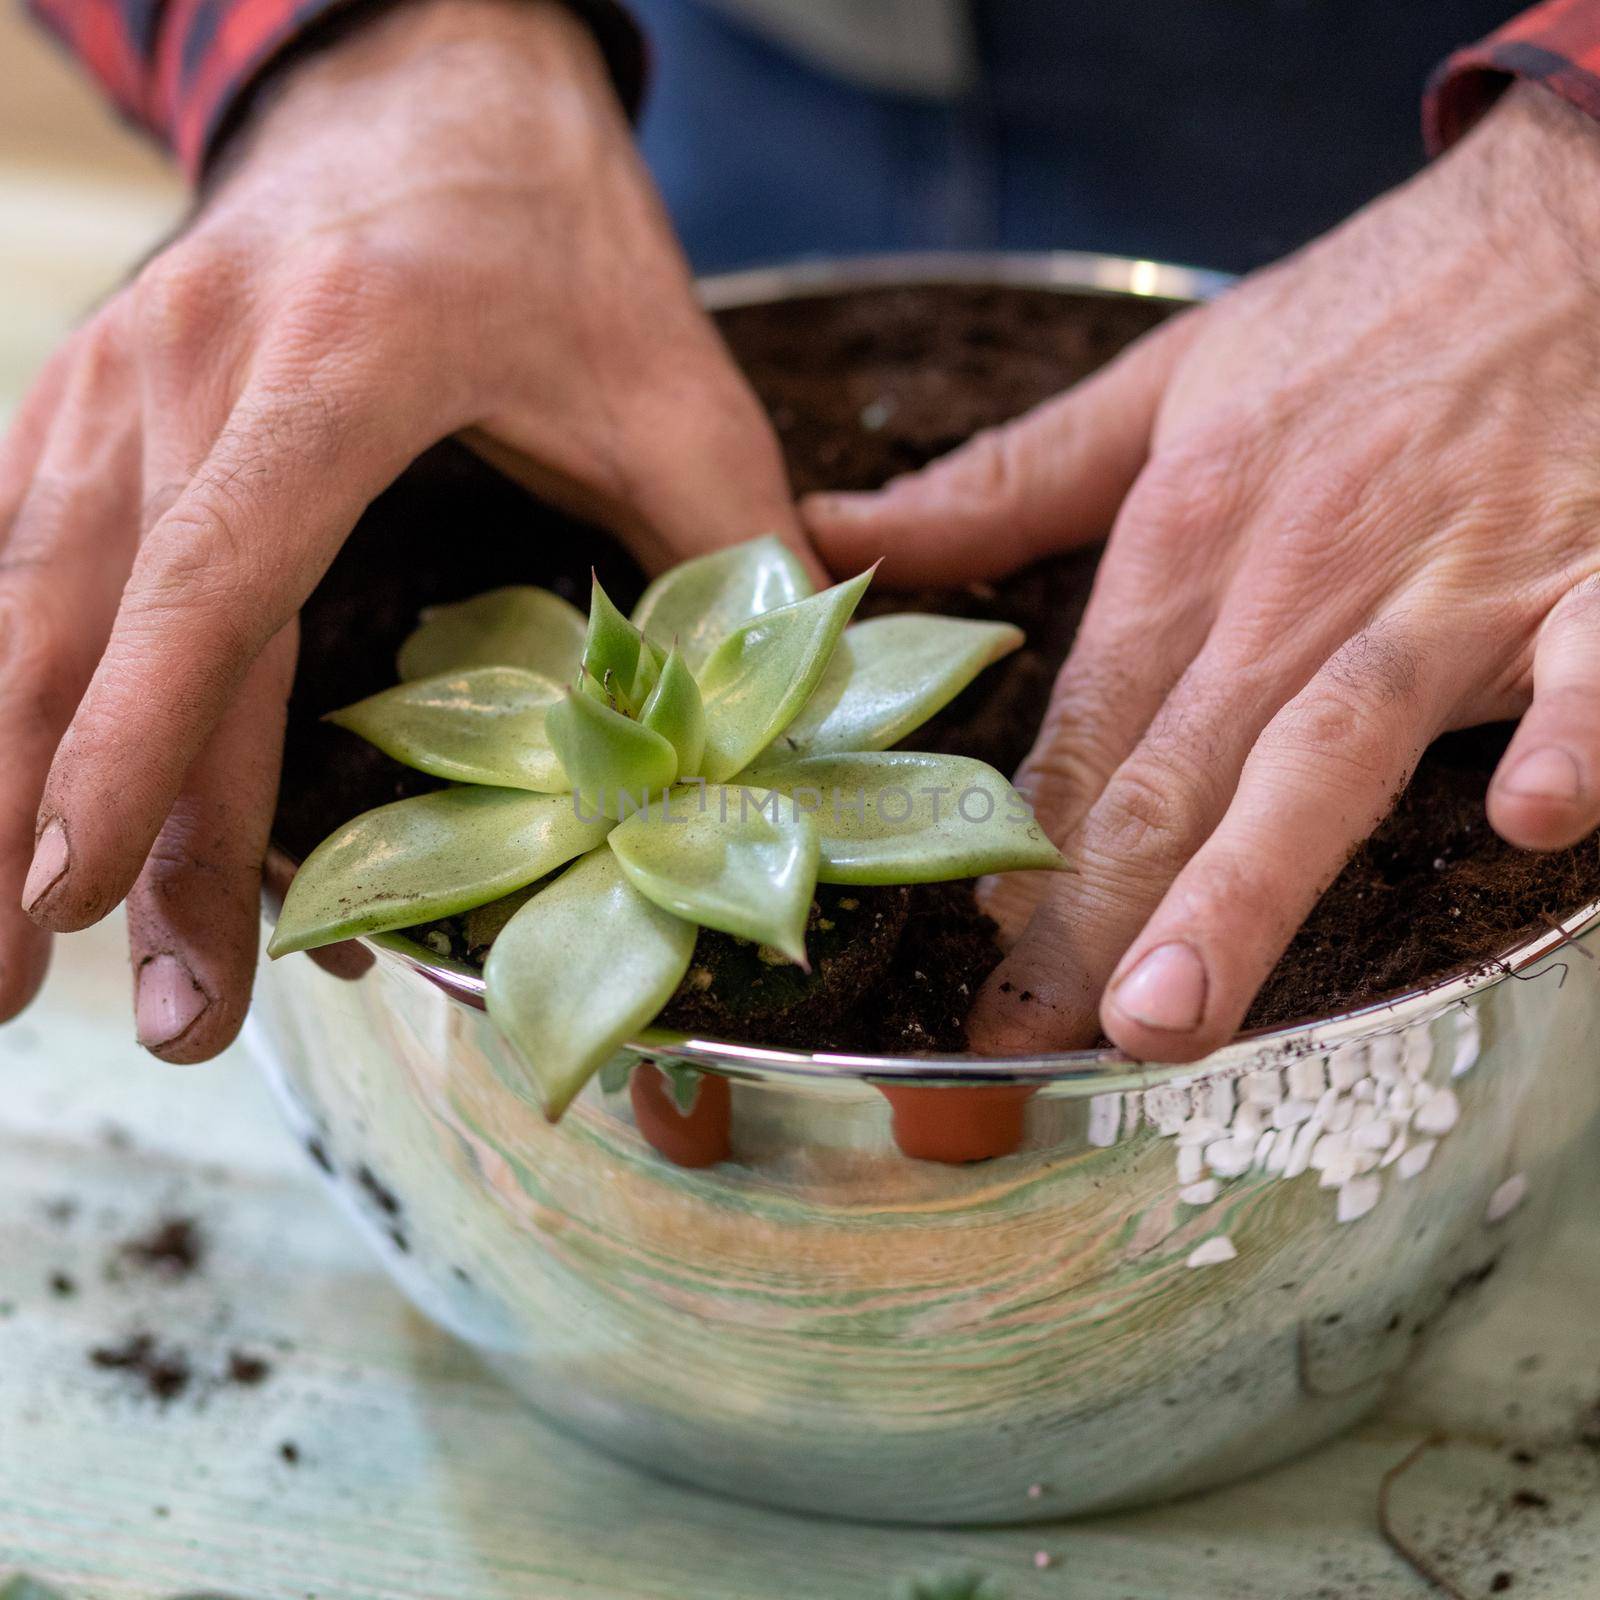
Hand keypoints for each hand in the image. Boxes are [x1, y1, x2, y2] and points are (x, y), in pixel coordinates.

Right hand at [0, 0, 808, 1058]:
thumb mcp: (671, 378)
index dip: (142, 749)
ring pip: (20, 605)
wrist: (420, 67)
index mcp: (343, 365)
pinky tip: (12, 794)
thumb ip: (729, 548)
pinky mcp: (89, 400)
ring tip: (1, 952)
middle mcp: (188, 369)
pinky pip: (19, 561)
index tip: (76, 893)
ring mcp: (113, 379)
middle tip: (32, 996)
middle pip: (90, 625)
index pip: (217, 582)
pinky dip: (15, 692)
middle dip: (50, 826)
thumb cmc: (549, 222)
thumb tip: (782, 727)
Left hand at [805, 83, 1599, 1061]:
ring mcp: (1450, 585)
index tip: (976, 970)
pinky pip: (1594, 662)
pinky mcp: (1595, 578)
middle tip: (1026, 1044)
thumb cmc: (1363, 315)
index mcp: (1191, 538)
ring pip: (1331, 750)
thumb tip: (840, 525)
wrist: (1568, 209)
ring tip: (1168, 1011)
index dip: (1024, 854)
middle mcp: (1301, 580)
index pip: (1090, 729)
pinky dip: (1576, 730)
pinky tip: (1537, 820)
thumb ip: (1002, 481)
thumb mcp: (1160, 383)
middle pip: (1180, 772)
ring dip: (1248, 882)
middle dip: (1097, 920)